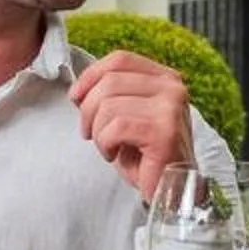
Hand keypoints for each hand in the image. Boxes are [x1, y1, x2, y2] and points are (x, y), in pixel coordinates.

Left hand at [71, 49, 193, 201]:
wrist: (170, 190)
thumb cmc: (145, 156)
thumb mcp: (126, 115)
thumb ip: (111, 95)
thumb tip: (79, 89)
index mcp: (165, 77)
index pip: (120, 59)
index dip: (91, 76)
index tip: (76, 98)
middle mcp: (172, 87)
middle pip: (110, 81)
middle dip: (88, 110)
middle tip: (90, 133)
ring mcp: (171, 107)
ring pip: (109, 105)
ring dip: (98, 131)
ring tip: (108, 147)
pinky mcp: (164, 131)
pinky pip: (116, 127)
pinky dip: (106, 143)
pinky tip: (114, 154)